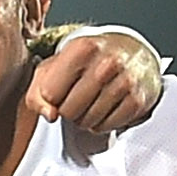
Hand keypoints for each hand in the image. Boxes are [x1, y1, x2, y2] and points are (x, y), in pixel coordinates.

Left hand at [21, 25, 165, 135]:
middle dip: (68, 110)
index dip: (52, 97)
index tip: (60, 89)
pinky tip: (105, 109)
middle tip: (77, 98)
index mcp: (82, 48)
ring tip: (91, 103)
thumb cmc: (88, 62)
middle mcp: (107, 62)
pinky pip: (107, 127)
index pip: (50, 94)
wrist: (132, 52)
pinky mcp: (138, 100)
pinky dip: (102, 124)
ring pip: (88, 122)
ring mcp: (126, 81)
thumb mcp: (55, 67)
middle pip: (69, 111)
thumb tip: (50, 116)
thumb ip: (37, 93)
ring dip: (85, 119)